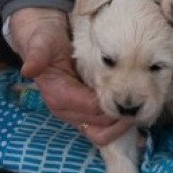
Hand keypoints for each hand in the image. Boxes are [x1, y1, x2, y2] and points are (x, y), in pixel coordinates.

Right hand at [9, 8, 132, 143]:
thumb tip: (29, 69)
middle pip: (100, 126)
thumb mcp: (41, 43)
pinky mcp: (87, 112)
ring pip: (103, 133)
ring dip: (122, 126)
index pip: (91, 109)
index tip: (131, 93)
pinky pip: (105, 128)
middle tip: (142, 102)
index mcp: (58, 97)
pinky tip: (137, 117)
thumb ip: (37, 55)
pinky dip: (120, 126)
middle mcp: (68, 110)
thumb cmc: (45, 41)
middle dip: (121, 118)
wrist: (44, 39)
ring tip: (141, 110)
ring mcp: (78, 113)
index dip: (112, 105)